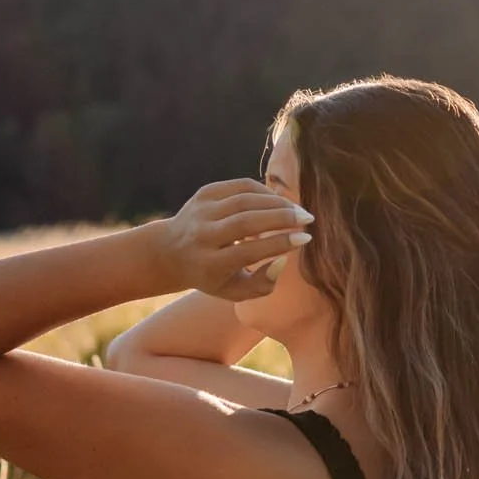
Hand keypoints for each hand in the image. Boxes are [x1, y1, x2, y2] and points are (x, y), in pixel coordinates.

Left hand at [156, 178, 312, 300]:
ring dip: (276, 202)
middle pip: (246, 222)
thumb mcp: (235, 291)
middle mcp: (202, 236)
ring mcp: (201, 211)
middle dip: (282, 218)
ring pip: (244, 200)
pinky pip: (239, 186)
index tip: (305, 239)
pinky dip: (263, 192)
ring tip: (297, 210)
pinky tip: (278, 201)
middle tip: (308, 219)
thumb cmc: (212, 275)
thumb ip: (262, 284)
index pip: (248, 251)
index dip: (279, 244)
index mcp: (209, 264)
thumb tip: (284, 260)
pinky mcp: (204, 193)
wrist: (170, 252)